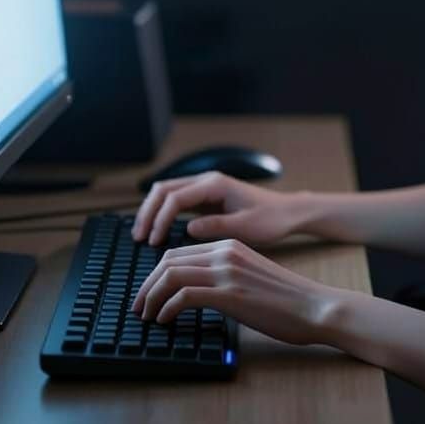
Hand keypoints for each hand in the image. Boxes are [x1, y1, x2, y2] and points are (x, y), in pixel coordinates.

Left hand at [130, 237, 337, 344]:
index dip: (156, 274)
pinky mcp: (230, 293)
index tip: (148, 295)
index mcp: (230, 245)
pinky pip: (184, 295)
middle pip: (169, 260)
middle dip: (146, 284)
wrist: (314, 306)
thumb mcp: (250, 276)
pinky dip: (167, 308)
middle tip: (138, 307)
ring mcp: (227, 271)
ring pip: (171, 275)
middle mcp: (225, 252)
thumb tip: (198, 293)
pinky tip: (165, 321)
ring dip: (151, 297)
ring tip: (146, 316)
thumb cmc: (287, 299)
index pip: (179, 252)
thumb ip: (225, 276)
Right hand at [131, 170, 301, 246]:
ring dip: (152, 211)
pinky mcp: (205, 198)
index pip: (175, 197)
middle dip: (148, 212)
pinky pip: (176, 201)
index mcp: (215, 184)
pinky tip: (157, 231)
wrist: (286, 212)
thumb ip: (216, 227)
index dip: (160, 219)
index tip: (154, 242)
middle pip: (164, 189)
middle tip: (139, 238)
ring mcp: (205, 188)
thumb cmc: (269, 220)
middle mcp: (207, 181)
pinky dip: (162, 213)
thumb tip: (188, 229)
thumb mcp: (245, 227)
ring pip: (167, 193)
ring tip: (142, 235)